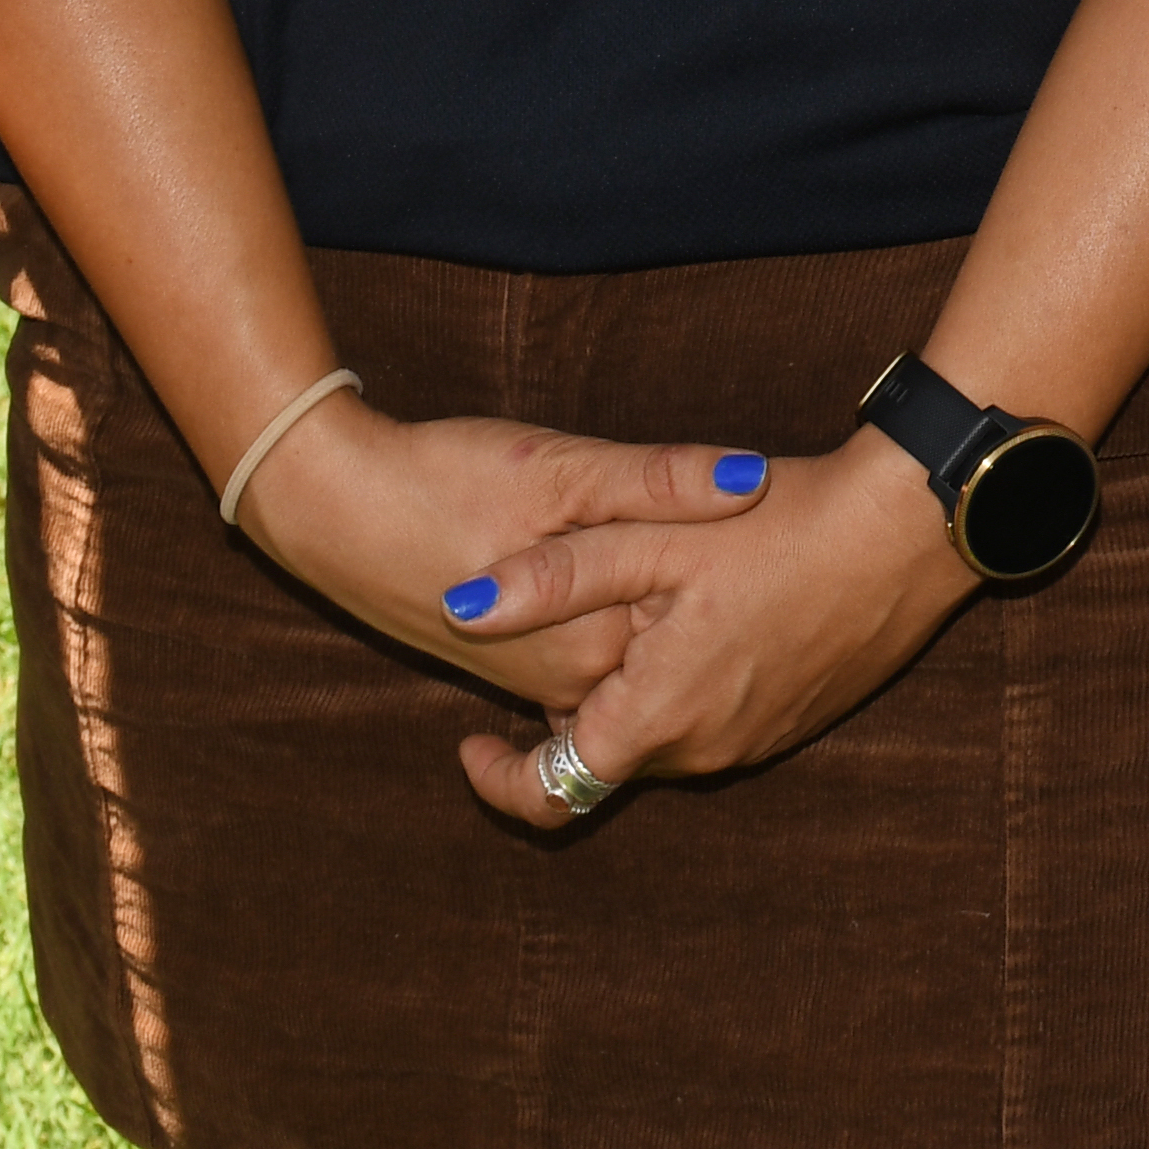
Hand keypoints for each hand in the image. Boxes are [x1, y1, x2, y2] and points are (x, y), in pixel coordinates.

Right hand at [249, 397, 769, 721]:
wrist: (335, 512)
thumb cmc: (447, 481)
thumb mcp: (561, 465)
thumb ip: (660, 480)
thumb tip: (754, 479)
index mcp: (602, 640)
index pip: (715, 646)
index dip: (770, 602)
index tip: (812, 563)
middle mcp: (576, 681)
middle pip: (683, 673)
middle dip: (734, 632)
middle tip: (784, 573)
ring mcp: (540, 683)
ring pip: (639, 683)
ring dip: (683, 647)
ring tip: (736, 588)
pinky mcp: (515, 670)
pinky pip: (595, 683)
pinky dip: (632, 652)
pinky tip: (655, 607)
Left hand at [464, 430, 970, 833]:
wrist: (906, 531)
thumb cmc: (778, 527)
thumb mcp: (650, 537)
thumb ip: (551, 578)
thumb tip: (459, 610)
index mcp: (658, 717)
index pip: (551, 794)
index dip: (496, 782)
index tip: (466, 743)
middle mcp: (704, 750)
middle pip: (604, 760)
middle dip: (564, 718)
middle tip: (548, 642)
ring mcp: (753, 740)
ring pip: (658, 740)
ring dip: (628, 699)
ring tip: (625, 614)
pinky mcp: (791, 719)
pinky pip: (709, 724)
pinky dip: (680, 689)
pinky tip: (694, 614)